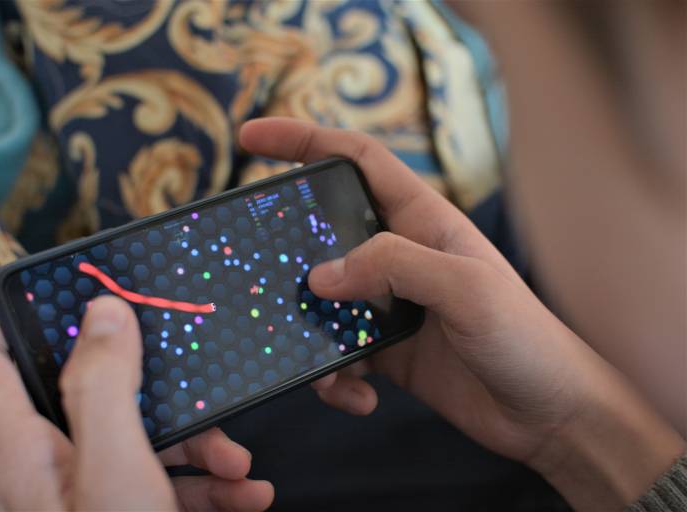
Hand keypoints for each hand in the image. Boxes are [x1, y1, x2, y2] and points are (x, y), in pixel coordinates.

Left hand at [0, 296, 273, 510]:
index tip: (65, 276)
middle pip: (87, 389)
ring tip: (241, 462)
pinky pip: (161, 482)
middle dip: (150, 381)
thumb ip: (103, 388)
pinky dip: (206, 483)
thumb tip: (101, 311)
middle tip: (187, 368)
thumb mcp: (115, 472)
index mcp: (23, 444)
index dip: (9, 303)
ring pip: (138, 437)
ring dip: (197, 442)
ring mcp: (87, 493)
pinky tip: (246, 494)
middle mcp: (49, 464)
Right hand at [239, 118, 684, 510]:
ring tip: (322, 363)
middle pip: (326, 232)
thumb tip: (319, 276)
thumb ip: (392, 266)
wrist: (549, 414)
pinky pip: (339, 352)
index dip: (303, 140)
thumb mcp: (464, 288)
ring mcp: (391, 304)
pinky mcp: (387, 351)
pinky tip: (359, 396)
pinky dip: (336, 376)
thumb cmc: (525, 338)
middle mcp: (401, 256)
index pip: (354, 160)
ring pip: (324, 301)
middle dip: (288, 250)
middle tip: (255, 272)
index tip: (251, 138)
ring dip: (309, 330)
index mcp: (422, 220)